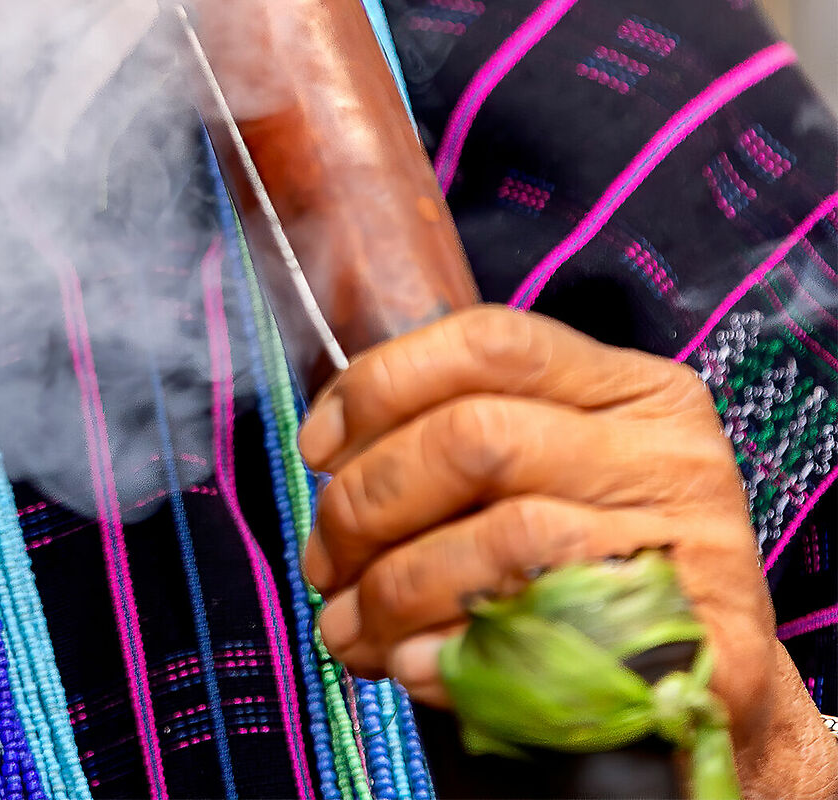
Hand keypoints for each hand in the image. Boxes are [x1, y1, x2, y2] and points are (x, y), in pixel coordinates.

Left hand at [296, 305, 837, 799]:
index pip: (491, 341)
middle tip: (323, 561)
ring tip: (347, 630)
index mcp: (631, 388)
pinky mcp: (709, 647)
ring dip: (396, 589)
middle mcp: (671, 451)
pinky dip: (457, 656)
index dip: (382, 384)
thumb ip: (468, 443)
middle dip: (369, 499)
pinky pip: (554, 640)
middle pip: (479, 435)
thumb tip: (329, 454)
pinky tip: (412, 668)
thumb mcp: (554, 476)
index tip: (316, 447)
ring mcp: (700, 545)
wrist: (718, 690)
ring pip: (505, 536)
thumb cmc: (602, 569)